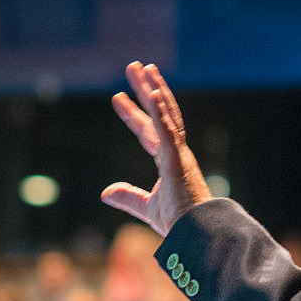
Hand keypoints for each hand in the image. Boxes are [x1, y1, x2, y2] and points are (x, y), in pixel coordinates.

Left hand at [101, 62, 211, 235]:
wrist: (195, 234)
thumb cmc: (179, 223)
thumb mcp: (146, 207)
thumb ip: (128, 197)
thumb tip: (105, 192)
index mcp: (169, 162)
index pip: (147, 131)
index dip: (132, 114)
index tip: (117, 97)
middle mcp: (175, 152)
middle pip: (158, 112)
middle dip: (145, 89)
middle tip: (134, 67)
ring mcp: (178, 154)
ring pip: (166, 114)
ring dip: (153, 89)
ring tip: (143, 67)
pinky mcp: (178, 160)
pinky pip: (168, 131)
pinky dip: (160, 112)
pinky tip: (152, 93)